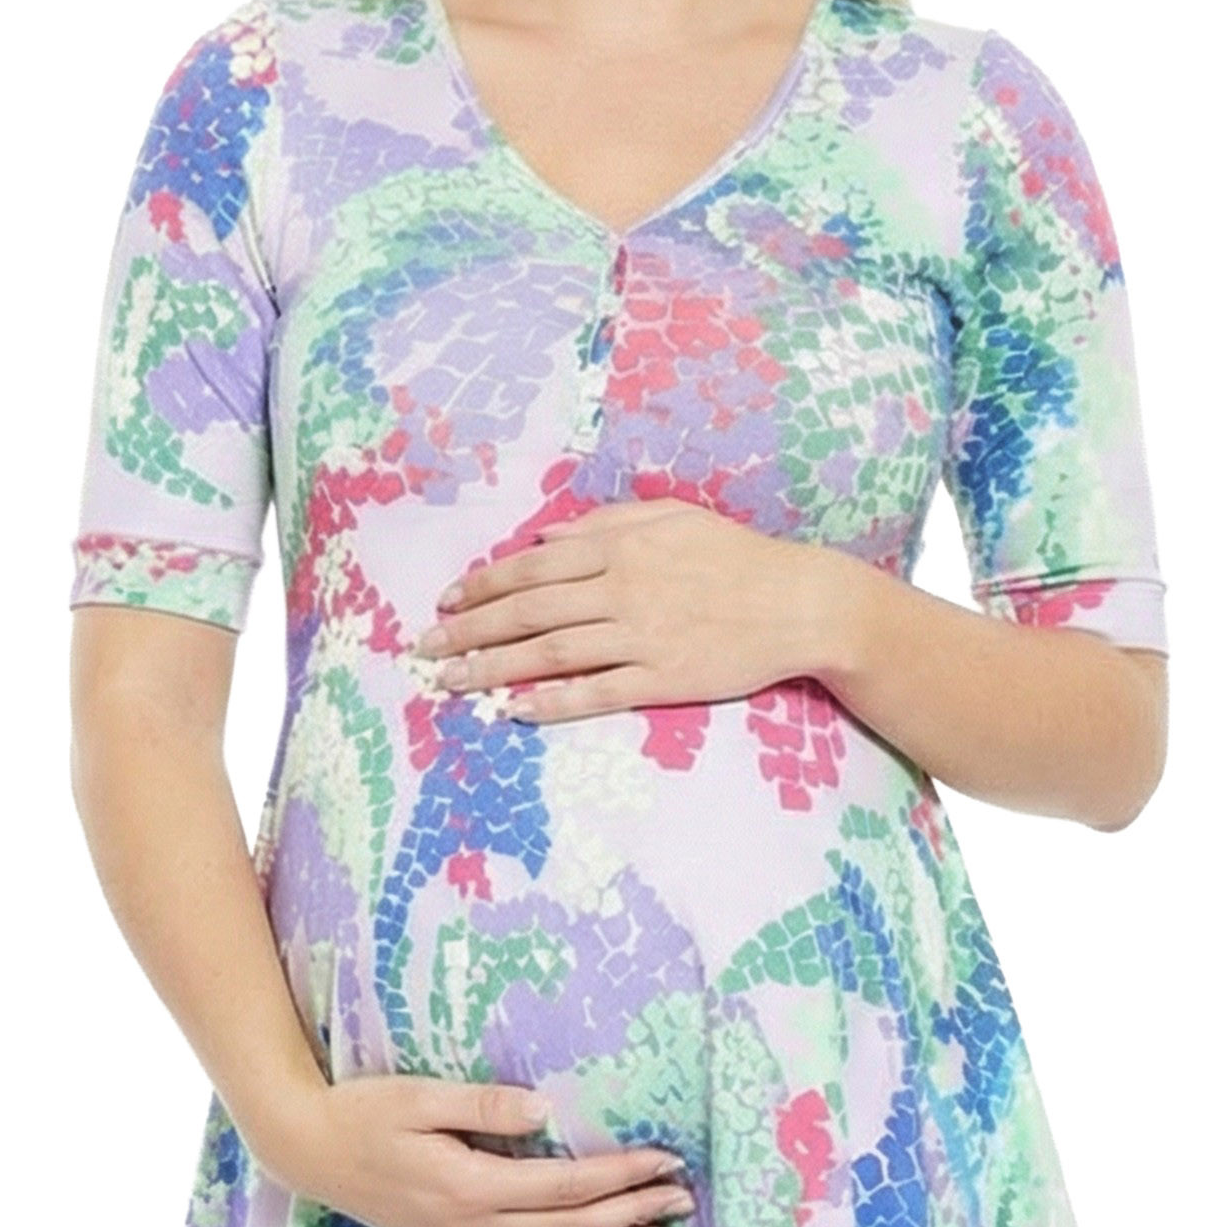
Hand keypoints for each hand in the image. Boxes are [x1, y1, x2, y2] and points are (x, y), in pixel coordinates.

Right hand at [262, 1075, 694, 1226]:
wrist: (309, 1154)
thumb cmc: (363, 1113)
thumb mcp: (417, 1096)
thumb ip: (481, 1105)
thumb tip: (546, 1109)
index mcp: (472, 1186)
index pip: (567, 1185)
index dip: (621, 1175)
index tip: (664, 1160)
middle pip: (573, 1226)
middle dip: (633, 1212)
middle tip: (683, 1199)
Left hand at [412, 498, 844, 719]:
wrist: (799, 602)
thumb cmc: (735, 556)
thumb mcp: (671, 518)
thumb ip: (606, 523)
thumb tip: (545, 536)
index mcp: (620, 547)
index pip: (533, 566)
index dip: (484, 584)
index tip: (447, 600)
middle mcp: (623, 590)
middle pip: (529, 610)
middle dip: (470, 630)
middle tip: (426, 648)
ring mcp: (642, 637)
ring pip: (551, 652)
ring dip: (495, 667)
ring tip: (452, 681)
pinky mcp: (664, 679)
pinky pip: (597, 692)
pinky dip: (552, 700)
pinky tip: (515, 708)